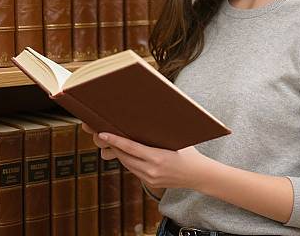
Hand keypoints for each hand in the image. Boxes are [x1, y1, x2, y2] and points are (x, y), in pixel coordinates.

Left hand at [81, 124, 208, 190]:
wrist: (198, 175)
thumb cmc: (189, 152)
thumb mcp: (176, 139)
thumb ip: (160, 132)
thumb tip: (147, 116)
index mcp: (158, 158)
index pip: (130, 148)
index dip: (114, 141)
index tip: (102, 134)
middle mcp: (151, 170)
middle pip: (124, 157)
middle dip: (112, 145)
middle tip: (100, 134)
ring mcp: (150, 178)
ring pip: (127, 164)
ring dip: (118, 153)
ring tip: (109, 141)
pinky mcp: (150, 183)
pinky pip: (133, 169)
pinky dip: (127, 160)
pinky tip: (124, 151)